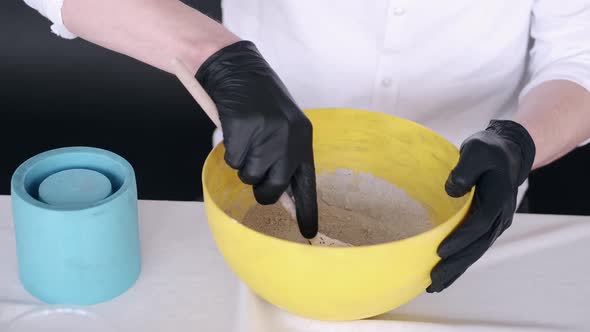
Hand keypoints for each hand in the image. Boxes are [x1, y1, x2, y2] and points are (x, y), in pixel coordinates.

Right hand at [196, 41, 317, 238]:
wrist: (237, 68)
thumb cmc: (260, 100)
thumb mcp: (283, 126)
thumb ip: (285, 156)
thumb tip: (284, 195)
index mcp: (303, 138)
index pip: (307, 183)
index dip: (307, 210)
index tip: (308, 233)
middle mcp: (288, 138)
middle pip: (274, 188)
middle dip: (261, 189)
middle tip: (253, 170)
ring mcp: (265, 134)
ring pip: (249, 176)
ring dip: (242, 164)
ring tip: (245, 139)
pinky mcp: (241, 130)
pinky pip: (231, 161)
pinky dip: (228, 150)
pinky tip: (233, 130)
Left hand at [428, 120, 535, 291]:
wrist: (507, 154)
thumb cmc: (488, 150)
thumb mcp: (476, 150)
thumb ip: (465, 168)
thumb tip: (451, 189)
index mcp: (498, 198)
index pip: (479, 223)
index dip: (460, 238)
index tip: (440, 251)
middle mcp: (500, 216)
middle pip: (477, 245)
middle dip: (455, 265)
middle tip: (433, 280)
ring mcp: (495, 223)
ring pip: (476, 251)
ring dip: (456, 270)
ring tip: (434, 287)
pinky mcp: (487, 226)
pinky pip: (474, 248)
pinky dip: (460, 264)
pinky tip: (445, 277)